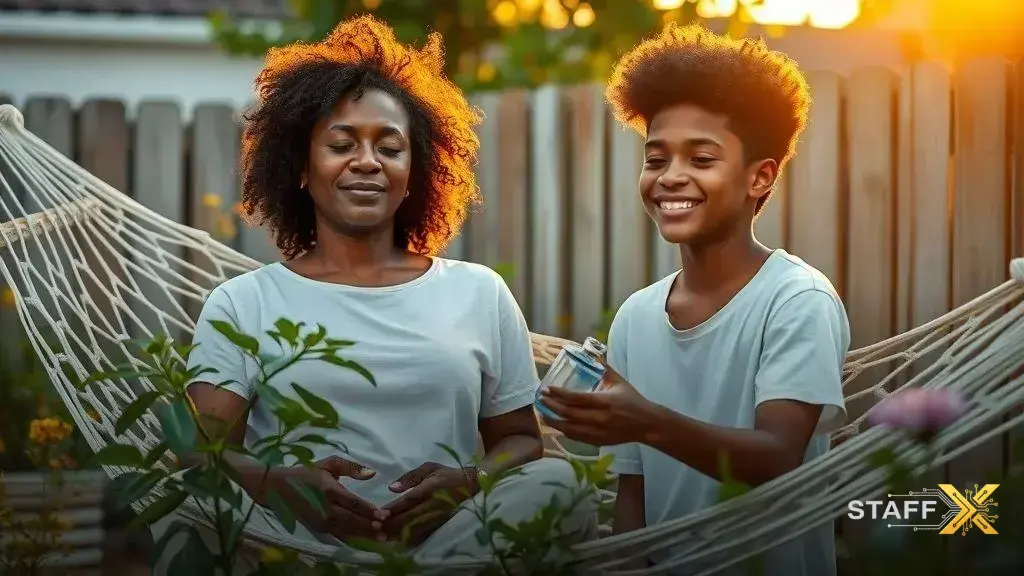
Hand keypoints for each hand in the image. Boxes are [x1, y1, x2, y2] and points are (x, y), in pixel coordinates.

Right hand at [267, 456, 380, 543]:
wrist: (278, 488)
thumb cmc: (306, 473)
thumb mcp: (328, 463)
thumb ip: (351, 467)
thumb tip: (372, 474)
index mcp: (329, 490)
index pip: (353, 503)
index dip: (369, 510)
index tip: (384, 514)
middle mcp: (326, 508)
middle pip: (352, 520)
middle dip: (370, 526)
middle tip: (387, 530)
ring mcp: (321, 521)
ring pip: (347, 531)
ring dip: (365, 535)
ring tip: (382, 538)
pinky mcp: (318, 529)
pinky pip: (339, 536)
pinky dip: (353, 539)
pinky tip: (365, 541)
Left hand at [379, 462, 477, 546]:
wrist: (473, 486)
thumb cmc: (448, 475)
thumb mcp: (430, 468)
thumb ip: (410, 477)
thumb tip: (392, 488)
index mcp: (431, 488)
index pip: (409, 500)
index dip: (394, 508)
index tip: (379, 514)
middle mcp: (434, 504)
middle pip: (410, 517)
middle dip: (392, 524)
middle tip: (376, 528)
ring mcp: (438, 516)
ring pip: (415, 528)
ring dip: (398, 533)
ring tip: (383, 537)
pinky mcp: (441, 524)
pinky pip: (423, 533)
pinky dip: (409, 538)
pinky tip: (398, 540)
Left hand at [539, 364, 658, 445]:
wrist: (646, 424)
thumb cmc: (633, 401)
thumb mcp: (619, 382)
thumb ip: (604, 368)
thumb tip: (591, 354)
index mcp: (604, 402)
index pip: (576, 398)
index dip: (559, 394)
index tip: (548, 389)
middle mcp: (599, 418)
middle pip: (569, 414)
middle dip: (552, 406)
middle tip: (541, 399)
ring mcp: (598, 432)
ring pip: (570, 429)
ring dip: (554, 421)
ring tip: (543, 414)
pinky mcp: (598, 441)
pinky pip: (577, 438)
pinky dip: (565, 431)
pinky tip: (558, 425)